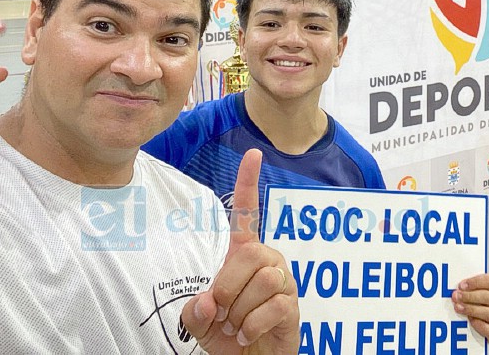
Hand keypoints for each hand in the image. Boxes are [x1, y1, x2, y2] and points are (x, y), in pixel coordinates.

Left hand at [181, 149, 299, 353]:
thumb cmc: (226, 334)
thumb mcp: (199, 320)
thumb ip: (195, 308)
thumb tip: (208, 301)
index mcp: (244, 253)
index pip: (248, 213)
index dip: (249, 183)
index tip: (253, 153)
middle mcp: (267, 260)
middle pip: (249, 254)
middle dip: (227, 286)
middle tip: (222, 311)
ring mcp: (283, 281)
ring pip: (262, 279)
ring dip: (240, 310)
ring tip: (238, 324)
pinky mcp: (293, 305)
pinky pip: (271, 306)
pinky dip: (251, 326)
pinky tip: (249, 334)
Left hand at [452, 273, 488, 342]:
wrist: (478, 330)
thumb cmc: (474, 307)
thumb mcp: (472, 295)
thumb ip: (467, 289)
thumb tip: (455, 286)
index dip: (474, 282)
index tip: (461, 285)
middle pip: (487, 296)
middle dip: (469, 296)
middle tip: (456, 296)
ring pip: (487, 312)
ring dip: (471, 309)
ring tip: (458, 308)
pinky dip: (478, 324)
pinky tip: (470, 321)